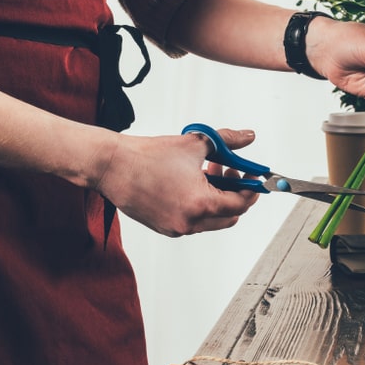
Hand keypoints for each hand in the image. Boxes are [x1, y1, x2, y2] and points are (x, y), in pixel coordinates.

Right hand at [95, 128, 259, 236]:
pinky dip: (198, 205)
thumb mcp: (196, 143)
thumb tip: (247, 137)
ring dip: (216, 199)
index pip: (240, 204)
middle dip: (235, 194)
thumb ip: (228, 141)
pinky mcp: (164, 227)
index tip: (252, 176)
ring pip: (211, 220)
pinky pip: (192, 221)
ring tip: (207, 173)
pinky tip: (190, 183)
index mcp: (201, 203)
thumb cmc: (148, 156)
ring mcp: (176, 228)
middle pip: (229, 217)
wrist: (112, 166)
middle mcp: (189, 222)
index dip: (251, 189)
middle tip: (230, 172)